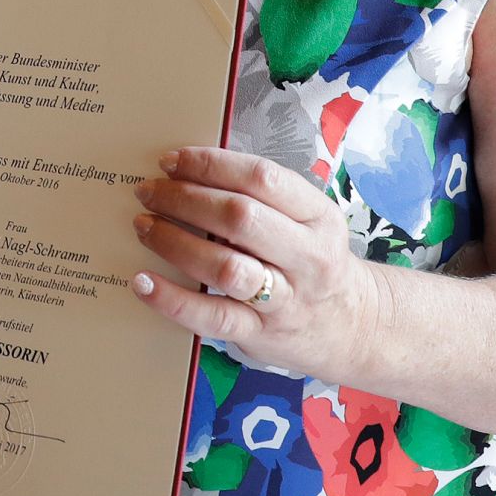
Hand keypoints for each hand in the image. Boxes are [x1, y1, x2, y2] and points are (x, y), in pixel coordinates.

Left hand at [130, 146, 381, 382]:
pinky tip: (144, 282)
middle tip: (148, 192)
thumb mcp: (307, 221)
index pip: (262, 178)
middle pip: (240, 218)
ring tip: (143, 226)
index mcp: (318, 216)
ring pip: (225, 267)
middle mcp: (307, 257)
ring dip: (174, 242)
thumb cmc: (312, 262)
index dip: (210, 164)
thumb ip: (262, 198)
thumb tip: (189, 171)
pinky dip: (172, 299)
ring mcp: (286, 299)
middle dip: (184, 199)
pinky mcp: (261, 334)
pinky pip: (212, 317)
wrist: (352, 327)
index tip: (171, 161)